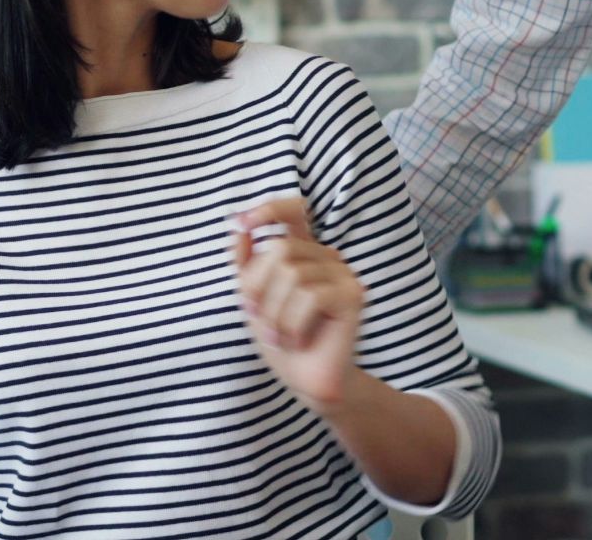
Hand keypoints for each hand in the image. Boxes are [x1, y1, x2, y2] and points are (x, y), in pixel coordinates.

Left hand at [228, 197, 364, 409]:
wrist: (308, 382)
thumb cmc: (283, 340)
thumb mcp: (254, 300)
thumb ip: (246, 266)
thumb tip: (237, 229)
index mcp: (304, 253)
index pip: (293, 212)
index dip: (269, 210)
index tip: (240, 222)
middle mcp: (326, 257)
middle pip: (281, 249)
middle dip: (257, 287)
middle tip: (257, 316)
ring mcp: (343, 274)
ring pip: (292, 274)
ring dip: (274, 313)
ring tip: (279, 335)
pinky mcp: (353, 295)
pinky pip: (311, 296)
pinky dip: (293, 324)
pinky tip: (297, 340)